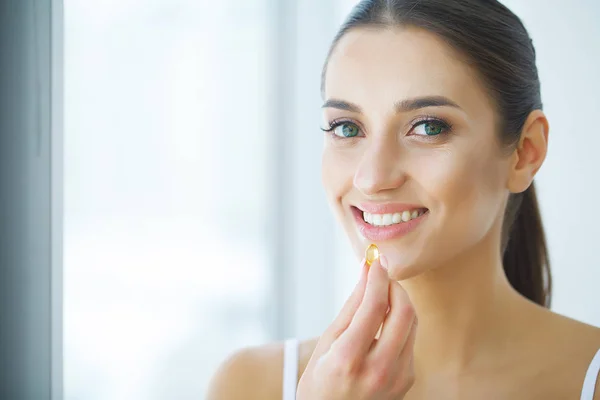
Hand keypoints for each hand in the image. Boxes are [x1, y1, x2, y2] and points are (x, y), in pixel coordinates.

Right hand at [296, 257, 416, 399]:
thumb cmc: (320, 383)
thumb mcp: (326, 343)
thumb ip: (351, 307)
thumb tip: (366, 271)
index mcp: (349, 359)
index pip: (374, 306)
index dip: (378, 277)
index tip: (377, 259)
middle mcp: (378, 371)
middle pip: (404, 313)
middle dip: (396, 287)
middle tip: (382, 276)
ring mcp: (398, 379)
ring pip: (412, 324)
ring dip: (399, 303)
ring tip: (380, 297)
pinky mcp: (407, 381)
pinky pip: (410, 341)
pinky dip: (399, 324)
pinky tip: (382, 325)